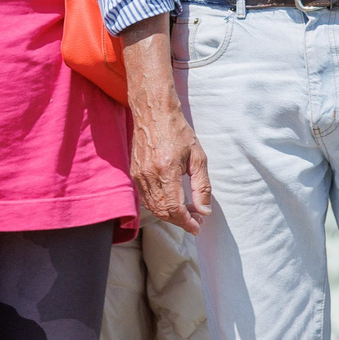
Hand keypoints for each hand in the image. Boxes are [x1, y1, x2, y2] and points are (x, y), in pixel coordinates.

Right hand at [129, 91, 209, 232]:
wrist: (153, 112)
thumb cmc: (178, 131)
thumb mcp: (198, 157)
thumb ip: (202, 187)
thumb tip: (204, 211)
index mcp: (166, 170)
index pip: (174, 208)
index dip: (186, 222)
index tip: (197, 227)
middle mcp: (149, 175)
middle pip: (162, 211)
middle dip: (180, 221)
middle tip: (196, 220)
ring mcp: (138, 175)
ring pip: (153, 207)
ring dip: (170, 214)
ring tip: (187, 211)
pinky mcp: (134, 173)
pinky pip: (146, 198)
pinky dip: (159, 205)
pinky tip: (172, 200)